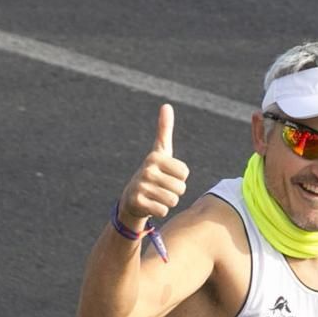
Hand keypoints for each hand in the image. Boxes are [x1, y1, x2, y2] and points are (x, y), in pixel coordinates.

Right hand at [116, 103, 188, 230]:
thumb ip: (164, 130)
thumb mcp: (160, 152)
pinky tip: (151, 205)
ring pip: (173, 200)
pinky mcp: (138, 202)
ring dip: (168, 202)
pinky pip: (163, 210)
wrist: (132, 197)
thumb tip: (166, 105)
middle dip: (175, 192)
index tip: (167, 176)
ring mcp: (141, 186)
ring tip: (157, 196)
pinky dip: (160, 211)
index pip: (185, 173)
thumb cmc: (153, 173)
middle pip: (181, 188)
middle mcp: (147, 169)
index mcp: (156, 157)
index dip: (180, 178)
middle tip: (162, 188)